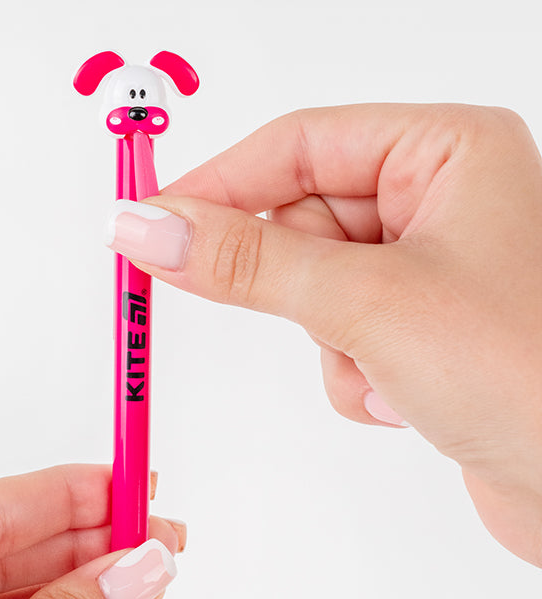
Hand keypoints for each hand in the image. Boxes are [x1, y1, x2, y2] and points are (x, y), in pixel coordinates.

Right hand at [104, 104, 541, 565]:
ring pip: (311, 289)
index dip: (217, 184)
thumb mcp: (366, 301)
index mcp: (447, 153)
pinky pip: (336, 337)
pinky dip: (351, 374)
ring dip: (331, 341)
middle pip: (299, 221)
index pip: (296, 145)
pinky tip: (406, 398)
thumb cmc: (531, 378)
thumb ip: (247, 261)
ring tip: (390, 368)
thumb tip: (152, 228)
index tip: (150, 223)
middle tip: (306, 318)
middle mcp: (438, 203)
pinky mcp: (415, 332)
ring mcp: (425, 271)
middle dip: (296, 288)